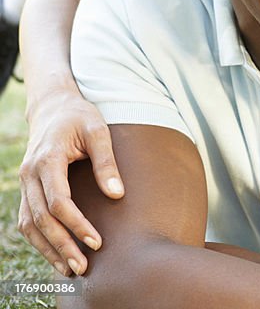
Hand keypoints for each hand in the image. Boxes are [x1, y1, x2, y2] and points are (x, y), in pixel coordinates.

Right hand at [18, 92, 123, 275]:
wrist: (53, 107)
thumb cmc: (79, 116)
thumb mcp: (97, 129)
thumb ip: (106, 161)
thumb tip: (117, 194)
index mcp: (47, 159)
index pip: (59, 202)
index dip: (77, 224)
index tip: (97, 241)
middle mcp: (30, 174)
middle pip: (41, 219)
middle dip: (62, 245)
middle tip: (83, 267)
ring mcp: (24, 183)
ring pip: (30, 225)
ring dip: (48, 249)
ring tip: (70, 269)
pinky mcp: (27, 189)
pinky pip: (28, 220)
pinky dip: (40, 240)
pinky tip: (57, 254)